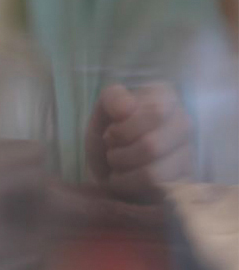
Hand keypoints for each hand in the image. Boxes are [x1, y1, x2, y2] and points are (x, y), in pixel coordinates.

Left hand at [86, 82, 193, 200]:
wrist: (105, 169)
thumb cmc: (107, 136)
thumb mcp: (101, 113)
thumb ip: (112, 99)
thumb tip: (127, 108)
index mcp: (165, 98)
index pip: (156, 112)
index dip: (123, 128)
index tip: (109, 133)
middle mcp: (184, 124)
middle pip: (152, 146)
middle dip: (119, 154)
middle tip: (110, 151)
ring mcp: (189, 156)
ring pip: (154, 173)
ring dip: (123, 172)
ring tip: (116, 165)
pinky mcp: (185, 184)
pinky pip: (155, 192)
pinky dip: (129, 186)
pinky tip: (124, 180)